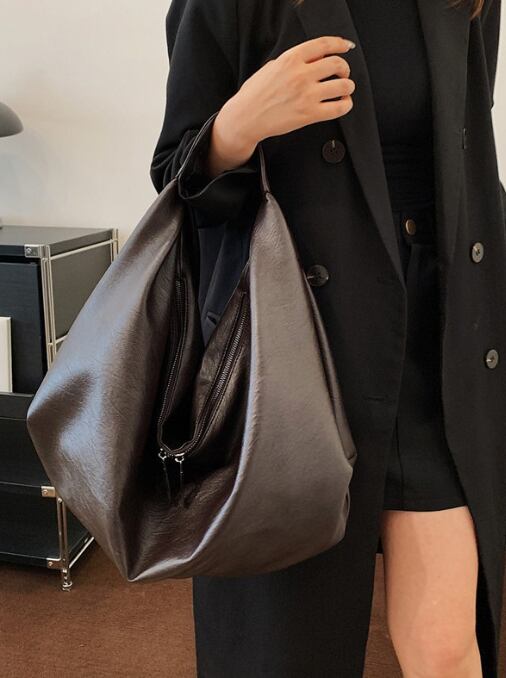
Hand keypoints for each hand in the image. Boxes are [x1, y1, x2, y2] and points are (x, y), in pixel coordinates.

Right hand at [206, 35, 355, 177]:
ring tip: (345, 89)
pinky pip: (339, 108)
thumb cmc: (255, 94)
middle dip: (344, 68)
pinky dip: (346, 105)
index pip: (324, 44)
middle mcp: (301, 75)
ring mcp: (306, 95)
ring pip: (343, 85)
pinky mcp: (309, 114)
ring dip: (348, 86)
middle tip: (343, 73)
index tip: (345, 47)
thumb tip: (312, 60)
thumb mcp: (271, 67)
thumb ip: (292, 61)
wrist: (246, 117)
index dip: (340, 44)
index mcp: (291, 59)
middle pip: (337, 64)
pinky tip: (343, 103)